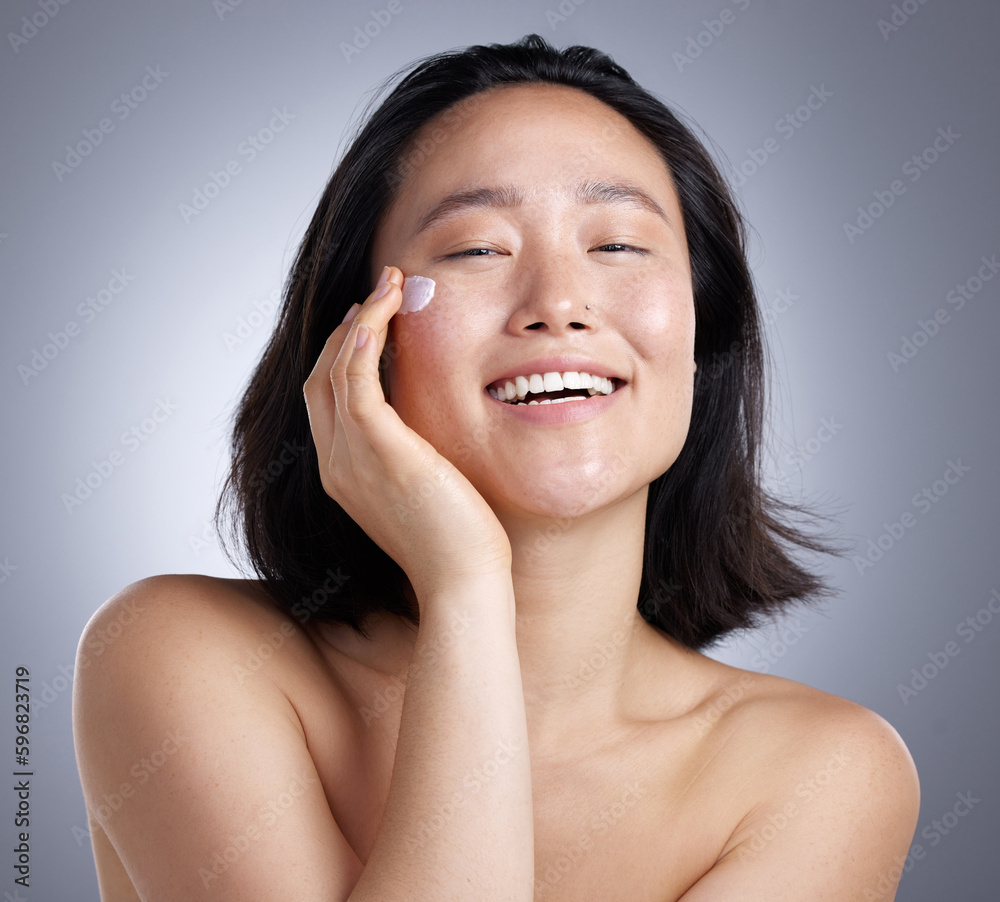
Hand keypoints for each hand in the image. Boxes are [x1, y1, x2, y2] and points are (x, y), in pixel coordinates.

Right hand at [303, 267, 512, 602]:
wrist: (462, 581)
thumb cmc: (457, 543)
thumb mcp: (426, 493)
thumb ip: (412, 459)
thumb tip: (430, 434)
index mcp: (343, 474)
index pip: (328, 401)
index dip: (342, 355)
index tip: (373, 322)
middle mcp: (335, 463)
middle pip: (319, 378)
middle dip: (346, 329)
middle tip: (380, 293)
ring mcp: (349, 456)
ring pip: (332, 368)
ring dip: (360, 319)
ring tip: (390, 286)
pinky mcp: (377, 448)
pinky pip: (353, 376)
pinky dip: (362, 337)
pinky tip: (383, 311)